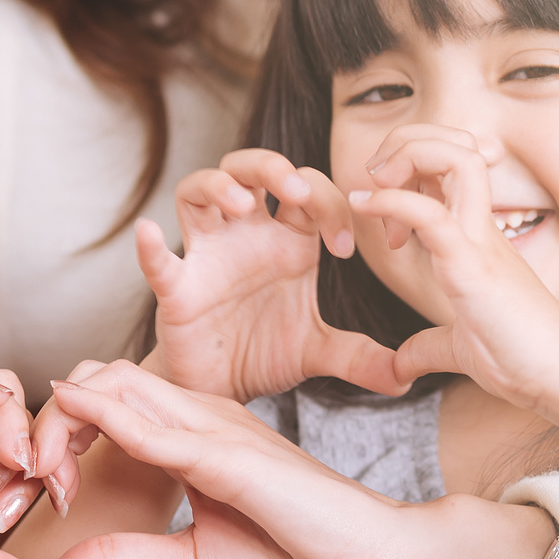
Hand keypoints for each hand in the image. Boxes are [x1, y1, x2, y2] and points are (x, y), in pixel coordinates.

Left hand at [37, 362, 446, 558]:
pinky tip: (62, 456)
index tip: (24, 501)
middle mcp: (204, 418)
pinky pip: (150, 427)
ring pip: (109, 389)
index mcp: (196, 438)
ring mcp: (219, 430)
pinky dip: (97, 428)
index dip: (48, 442)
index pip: (101, 406)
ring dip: (50, 430)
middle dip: (32, 428)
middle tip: (6, 492)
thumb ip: (123, 558)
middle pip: (92, 383)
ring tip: (23, 484)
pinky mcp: (234, 457)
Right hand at [146, 149, 409, 403]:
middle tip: (296, 192)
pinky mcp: (177, 289)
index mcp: (288, 242)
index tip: (345, 249)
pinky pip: (158, 261)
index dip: (330, 204)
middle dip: (272, 169)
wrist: (220, 390)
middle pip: (250, 169)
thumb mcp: (321, 352)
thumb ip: (363, 357)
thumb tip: (407, 377)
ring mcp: (207, 256)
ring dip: (219, 186)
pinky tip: (152, 233)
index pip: (308, 191)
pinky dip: (151, 246)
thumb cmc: (264, 352)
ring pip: (199, 192)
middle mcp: (246, 237)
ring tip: (244, 204)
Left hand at [348, 127, 558, 419]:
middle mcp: (482, 228)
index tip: (379, 206)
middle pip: (453, 145)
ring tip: (375, 182)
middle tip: (375, 177)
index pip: (450, 167)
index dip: (410, 167)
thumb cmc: (522, 360)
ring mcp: (480, 242)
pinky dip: (392, 200)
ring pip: (454, 159)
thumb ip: (428, 348)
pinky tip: (363, 207)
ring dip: (406, 155)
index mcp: (478, 238)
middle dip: (406, 142)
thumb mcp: (460, 349)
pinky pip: (432, 214)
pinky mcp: (474, 266)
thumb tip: (400, 366)